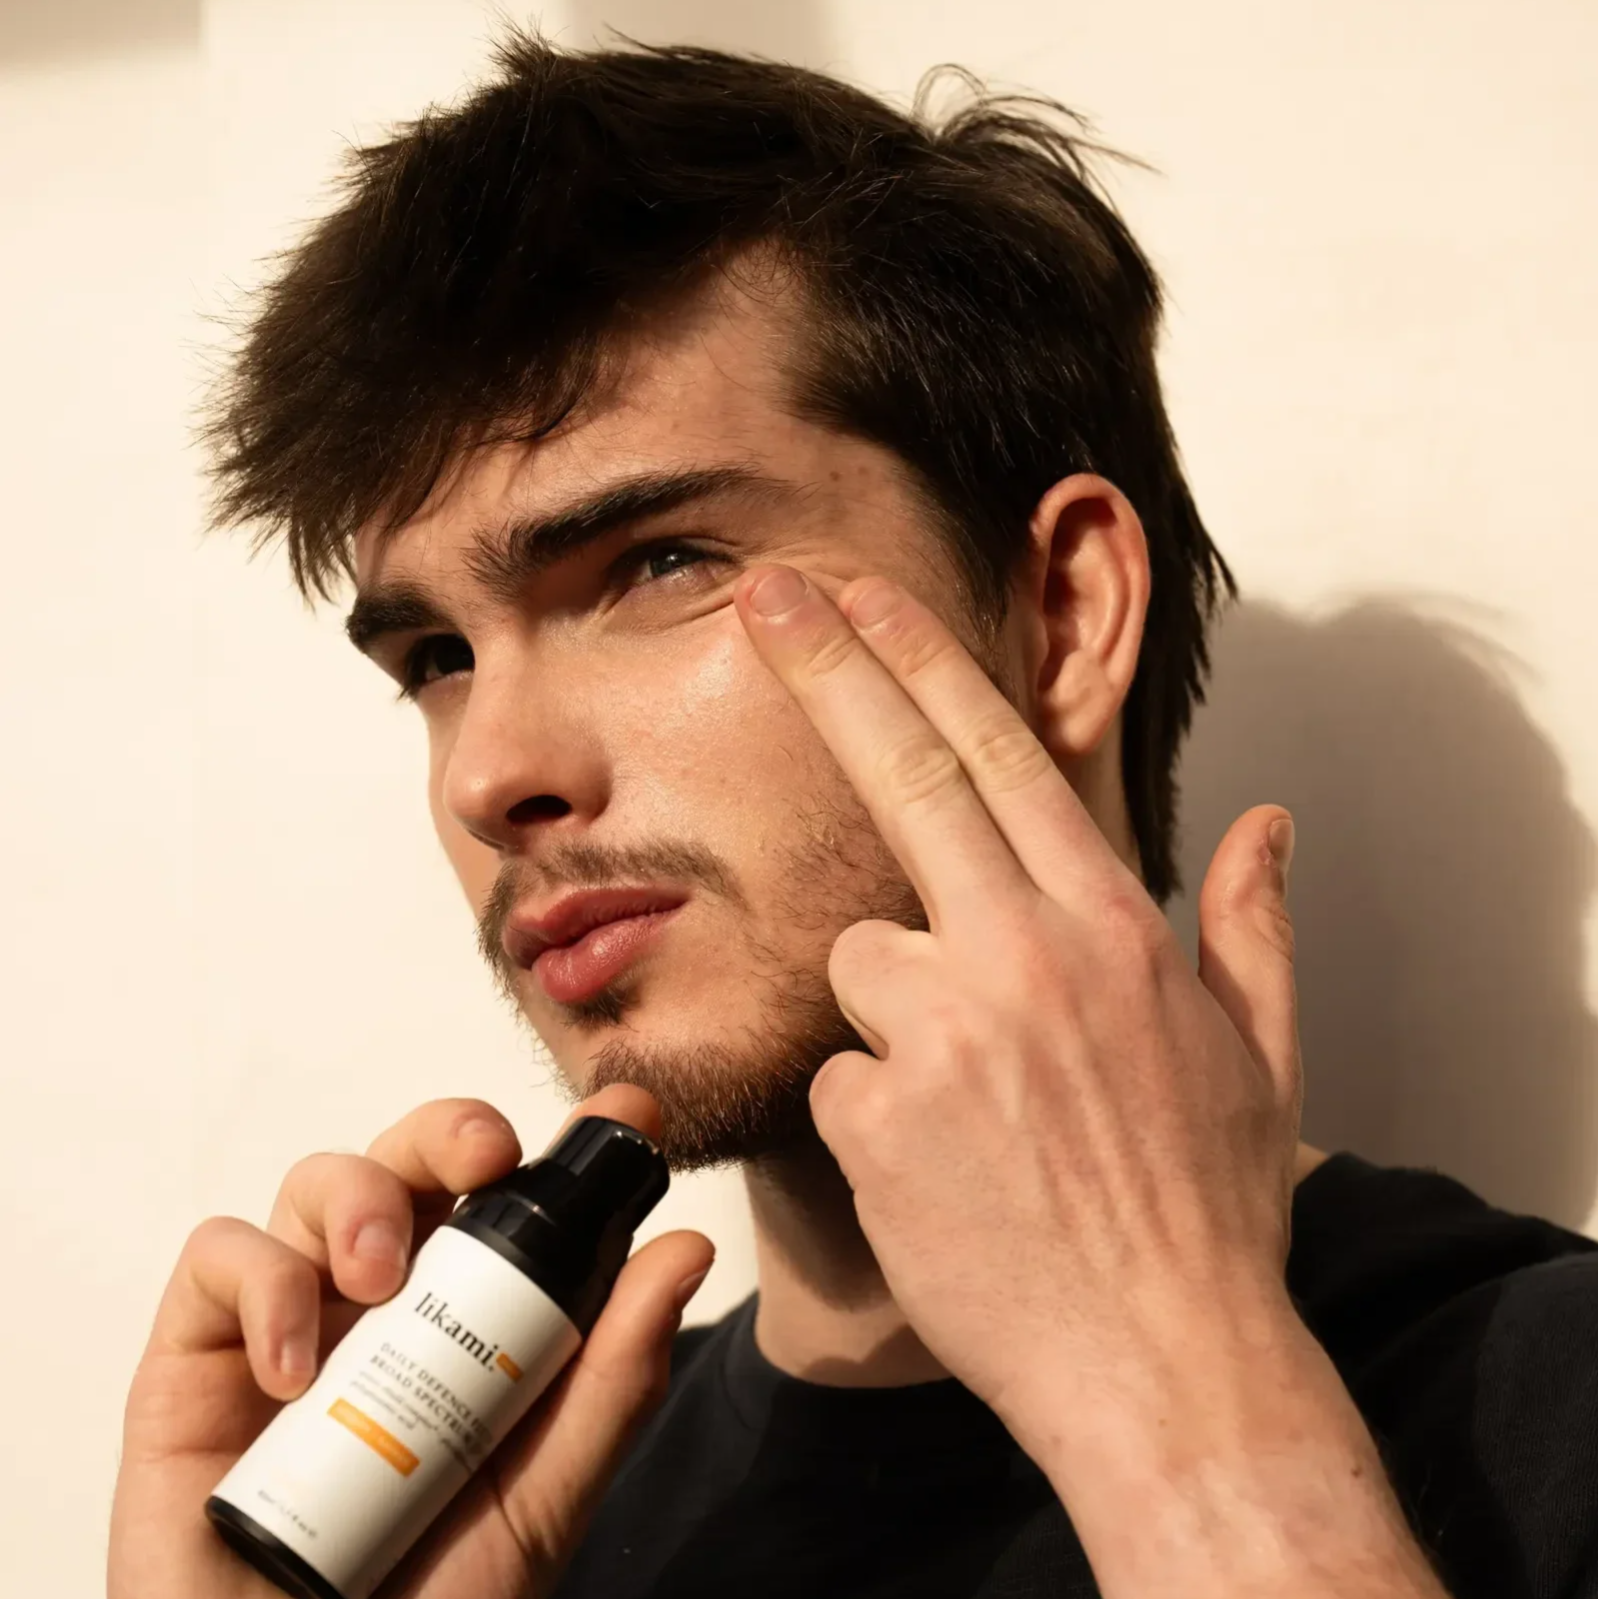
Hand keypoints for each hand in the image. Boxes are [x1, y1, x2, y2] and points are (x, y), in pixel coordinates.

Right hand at [109, 1088, 712, 1598]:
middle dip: (452, 1129)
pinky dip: (261, 1283)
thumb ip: (614, 1378)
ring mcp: (291, 1320)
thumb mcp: (544, 1495)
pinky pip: (218, 1256)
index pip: (516, 1198)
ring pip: (319, 1181)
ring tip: (381, 1281)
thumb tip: (689, 1248)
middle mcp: (383, 1301)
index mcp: (469, 1316)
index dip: (565, 1143)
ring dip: (360, 1200)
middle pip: (413, 1157)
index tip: (623, 1112)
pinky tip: (294, 1371)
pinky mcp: (195, 1358)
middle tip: (489, 1159)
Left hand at [736, 566, 1442, 1597]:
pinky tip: (946, 1172)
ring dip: (900, 1013)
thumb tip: (1268, 823)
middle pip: (902, 780)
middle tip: (764, 590)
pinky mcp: (874, 1117)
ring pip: (865, 963)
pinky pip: (842, 1077)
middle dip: (829, 670)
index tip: (863, 596)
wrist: (1165, 1368)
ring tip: (978, 1109)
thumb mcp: (1263, 1056)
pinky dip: (881, 1112)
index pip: (1001, 758)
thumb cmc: (1211, 1210)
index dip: (924, 664)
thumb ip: (1253, 925)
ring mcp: (942, 1034)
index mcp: (1110, 928)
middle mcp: (1022, 957)